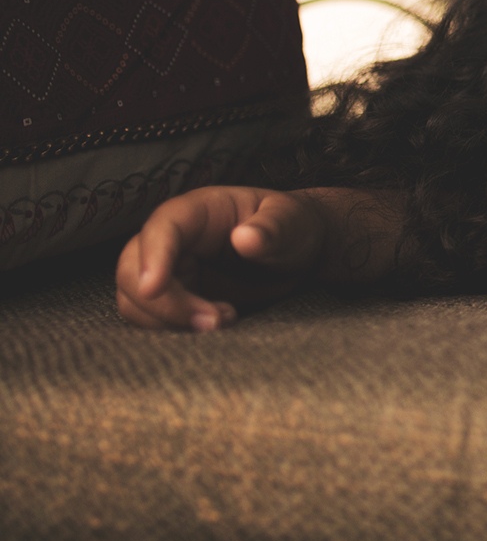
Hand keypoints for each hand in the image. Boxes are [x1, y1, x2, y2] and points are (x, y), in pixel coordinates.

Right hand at [115, 186, 326, 331]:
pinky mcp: (175, 298)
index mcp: (198, 210)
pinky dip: (174, 330)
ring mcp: (171, 269)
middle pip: (133, 268)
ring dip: (168, 321)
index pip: (162, 227)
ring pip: (135, 299)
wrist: (298, 253)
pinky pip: (152, 318)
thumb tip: (245, 238)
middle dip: (162, 302)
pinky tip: (217, 324)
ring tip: (224, 320)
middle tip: (211, 321)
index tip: (153, 288)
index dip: (153, 257)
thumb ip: (273, 228)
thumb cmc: (293, 227)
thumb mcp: (292, 221)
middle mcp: (174, 239)